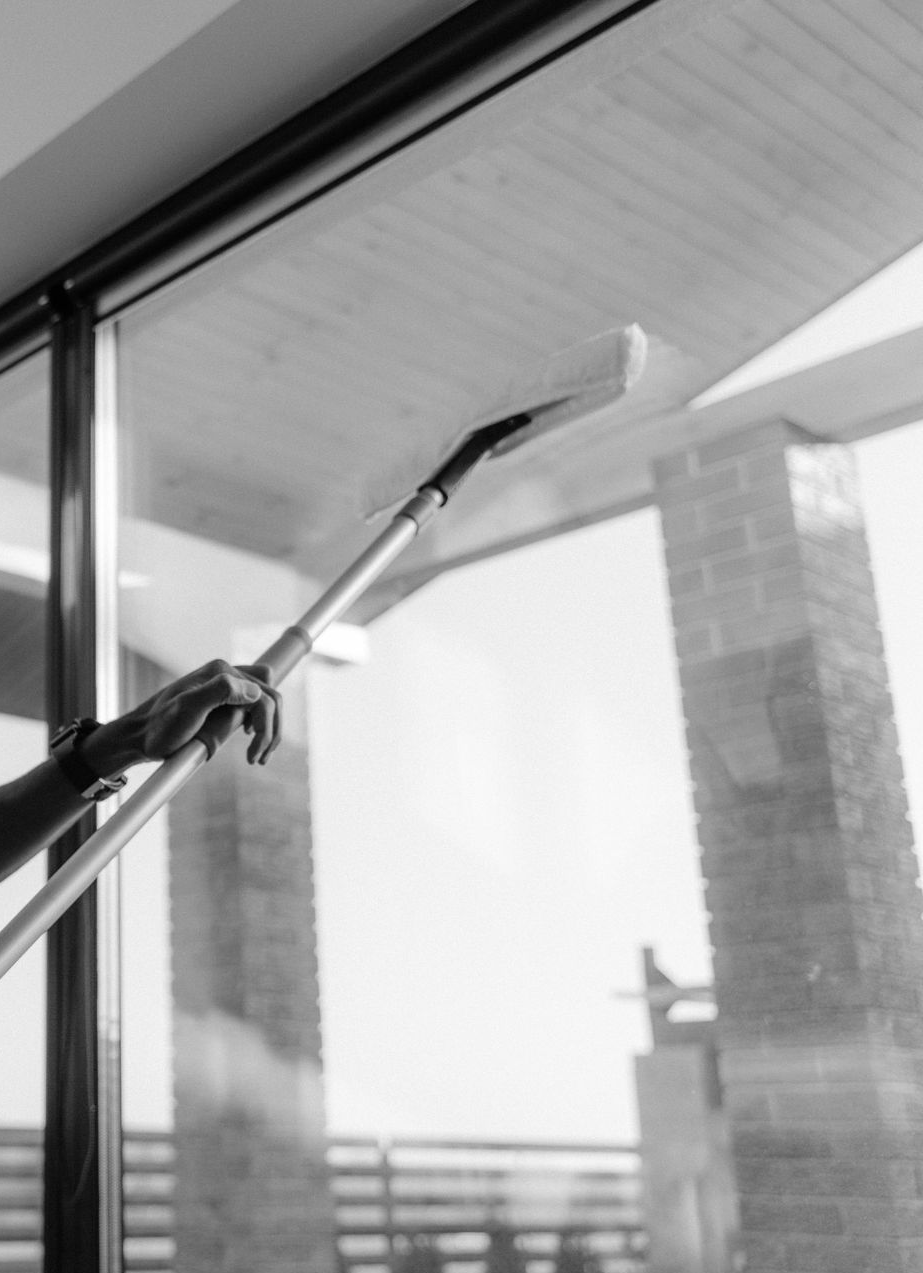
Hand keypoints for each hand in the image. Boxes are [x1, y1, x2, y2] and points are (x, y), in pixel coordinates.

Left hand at [83, 660, 282, 774]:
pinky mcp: (222, 700)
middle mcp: (226, 675)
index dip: (265, 725)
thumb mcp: (188, 708)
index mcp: (221, 672)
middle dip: (270, 729)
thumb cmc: (160, 727)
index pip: (263, 696)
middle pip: (270, 698)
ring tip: (258, 756)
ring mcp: (225, 687)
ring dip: (268, 730)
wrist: (140, 736)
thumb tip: (254, 691)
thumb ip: (221, 692)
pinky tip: (250, 741)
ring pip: (265, 703)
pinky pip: (253, 708)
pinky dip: (259, 726)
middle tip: (259, 758)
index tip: (253, 752)